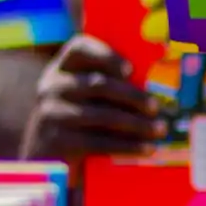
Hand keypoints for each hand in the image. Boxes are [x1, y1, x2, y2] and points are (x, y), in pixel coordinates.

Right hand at [20, 36, 165, 162]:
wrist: (46, 157)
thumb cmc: (77, 121)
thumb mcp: (85, 97)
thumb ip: (109, 86)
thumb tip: (155, 86)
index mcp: (61, 68)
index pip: (79, 48)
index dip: (107, 55)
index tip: (131, 70)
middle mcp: (52, 86)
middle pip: (100, 84)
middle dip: (134, 97)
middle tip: (157, 107)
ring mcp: (52, 114)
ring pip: (104, 115)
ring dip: (138, 124)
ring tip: (159, 130)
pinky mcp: (57, 141)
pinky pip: (100, 142)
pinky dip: (128, 145)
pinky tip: (146, 148)